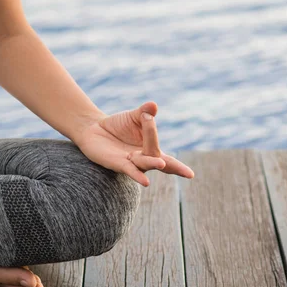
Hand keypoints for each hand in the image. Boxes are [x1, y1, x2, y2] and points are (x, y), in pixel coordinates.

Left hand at [75, 101, 194, 185]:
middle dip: (169, 160)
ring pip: (145, 162)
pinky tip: (145, 181)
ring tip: (162, 164)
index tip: (191, 175)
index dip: (179, 168)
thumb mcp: (134, 116)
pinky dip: (137, 174)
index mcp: (151, 150)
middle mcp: (143, 159)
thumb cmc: (118, 125)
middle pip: (157, 157)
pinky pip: (129, 170)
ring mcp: (131, 163)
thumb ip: (145, 112)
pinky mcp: (118, 164)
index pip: (168, 160)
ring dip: (153, 162)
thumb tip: (153, 105)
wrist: (95, 128)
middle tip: (174, 154)